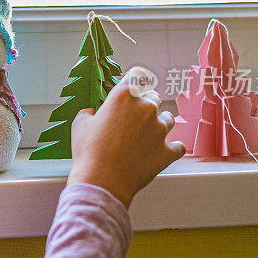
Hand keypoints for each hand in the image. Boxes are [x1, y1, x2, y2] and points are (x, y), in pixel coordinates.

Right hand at [67, 66, 185, 209]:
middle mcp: (146, 108)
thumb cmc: (89, 153)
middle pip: (154, 97)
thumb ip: (89, 113)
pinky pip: (177, 146)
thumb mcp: (80, 125)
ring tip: (147, 136)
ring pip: (168, 119)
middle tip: (134, 118)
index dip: (134, 81)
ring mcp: (159, 130)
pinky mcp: (167, 151)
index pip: (137, 76)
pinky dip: (170, 149)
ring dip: (159, 124)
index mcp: (124, 96)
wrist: (102, 182)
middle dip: (145, 105)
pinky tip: (161, 152)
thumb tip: (92, 113)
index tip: (132, 87)